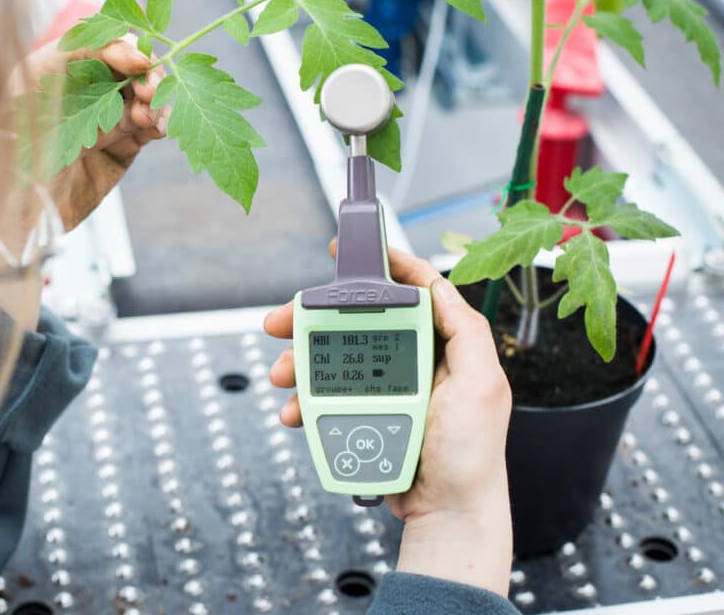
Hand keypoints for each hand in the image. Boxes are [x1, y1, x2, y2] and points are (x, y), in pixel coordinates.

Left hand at [16, 35, 167, 230]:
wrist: (7, 215)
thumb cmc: (2, 148)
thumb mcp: (26, 89)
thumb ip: (77, 57)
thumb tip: (132, 52)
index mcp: (54, 67)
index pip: (100, 41)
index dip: (124, 46)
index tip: (137, 61)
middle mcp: (81, 91)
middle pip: (129, 67)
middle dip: (147, 73)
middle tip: (150, 91)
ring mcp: (103, 121)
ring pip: (144, 98)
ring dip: (156, 100)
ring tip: (149, 116)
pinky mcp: (119, 152)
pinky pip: (147, 131)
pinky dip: (158, 125)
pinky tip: (157, 128)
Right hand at [263, 246, 512, 596]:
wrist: (447, 512)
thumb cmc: (471, 456)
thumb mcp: (482, 386)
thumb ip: (466, 333)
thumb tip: (439, 288)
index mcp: (444, 348)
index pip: (413, 293)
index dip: (384, 267)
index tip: (350, 252)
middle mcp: (414, 362)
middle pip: (357, 323)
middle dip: (315, 319)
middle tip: (283, 320)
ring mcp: (387, 389)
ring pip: (333, 359)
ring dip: (300, 361)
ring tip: (282, 373)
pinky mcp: (366, 416)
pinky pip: (326, 398)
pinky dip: (305, 400)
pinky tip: (294, 408)